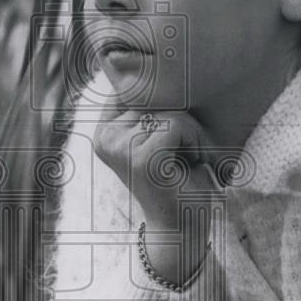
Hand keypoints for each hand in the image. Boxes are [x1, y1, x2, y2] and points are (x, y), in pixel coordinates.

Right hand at [93, 100, 222, 230]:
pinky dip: (195, 140)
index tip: (174, 137)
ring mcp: (121, 149)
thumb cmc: (175, 178)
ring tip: (193, 157)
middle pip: (154, 100)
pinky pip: (176, 125)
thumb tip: (148, 73)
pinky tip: (196, 162)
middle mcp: (105, 139)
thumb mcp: (157, 135)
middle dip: (182, 121)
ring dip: (192, 133)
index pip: (137, 90)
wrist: (182, 227)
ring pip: (168, 112)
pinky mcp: (143, 158)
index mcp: (104, 132)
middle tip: (190, 151)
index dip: (164, 106)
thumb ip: (149, 108)